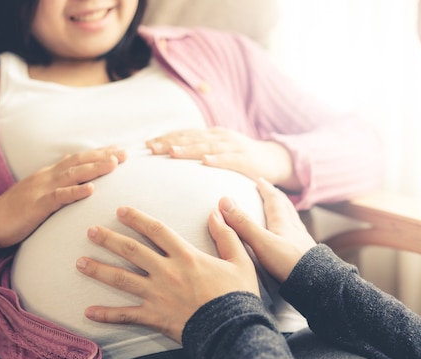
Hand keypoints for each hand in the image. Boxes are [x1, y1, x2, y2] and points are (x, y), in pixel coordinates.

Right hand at [0, 147, 126, 247]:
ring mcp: (42, 189)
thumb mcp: (43, 194)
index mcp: (50, 174)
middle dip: (103, 156)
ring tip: (114, 163)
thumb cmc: (19, 211)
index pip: (78, 159)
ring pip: (72, 175)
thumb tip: (82, 180)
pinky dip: (75, 192)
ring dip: (94, 168)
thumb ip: (61, 186)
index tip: (120, 149)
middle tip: (125, 154)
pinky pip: (59, 197)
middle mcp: (48, 176)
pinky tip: (91, 190)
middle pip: (79, 162)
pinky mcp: (37, 205)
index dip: (99, 153)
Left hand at [77, 206, 259, 343]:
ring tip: (79, 262)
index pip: (156, 230)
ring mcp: (157, 294)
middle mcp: (166, 271)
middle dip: (109, 239)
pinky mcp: (154, 316)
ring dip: (99, 269)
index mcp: (186, 256)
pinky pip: (125, 315)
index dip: (137, 218)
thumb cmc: (237, 295)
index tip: (121, 210)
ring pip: (122, 279)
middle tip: (91, 230)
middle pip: (132, 251)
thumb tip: (217, 211)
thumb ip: (226, 234)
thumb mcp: (239, 259)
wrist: (232, 329)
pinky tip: (88, 312)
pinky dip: (106, 314)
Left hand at [146, 127, 301, 191]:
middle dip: (170, 142)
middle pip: (191, 138)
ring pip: (208, 146)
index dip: (166, 138)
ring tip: (172, 152)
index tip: (146, 145)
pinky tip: (205, 161)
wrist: (275, 160)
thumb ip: (200, 152)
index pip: (185, 134)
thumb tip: (172, 157)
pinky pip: (230, 159)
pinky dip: (218, 159)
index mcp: (212, 135)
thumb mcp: (220, 151)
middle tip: (150, 149)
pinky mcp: (247, 160)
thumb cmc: (242, 159)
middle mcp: (221, 137)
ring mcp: (234, 147)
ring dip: (189, 148)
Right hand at [220, 178, 316, 282]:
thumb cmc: (288, 263)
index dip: (266, 189)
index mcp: (283, 223)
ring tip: (284, 209)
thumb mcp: (261, 242)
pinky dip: (293, 230)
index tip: (260, 180)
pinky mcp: (307, 256)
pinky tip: (294, 238)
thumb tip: (225, 201)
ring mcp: (303, 242)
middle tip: (271, 190)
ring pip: (294, 220)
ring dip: (287, 211)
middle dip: (277, 197)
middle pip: (286, 207)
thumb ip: (243, 224)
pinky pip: (299, 236)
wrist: (316, 283)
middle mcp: (295, 229)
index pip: (274, 200)